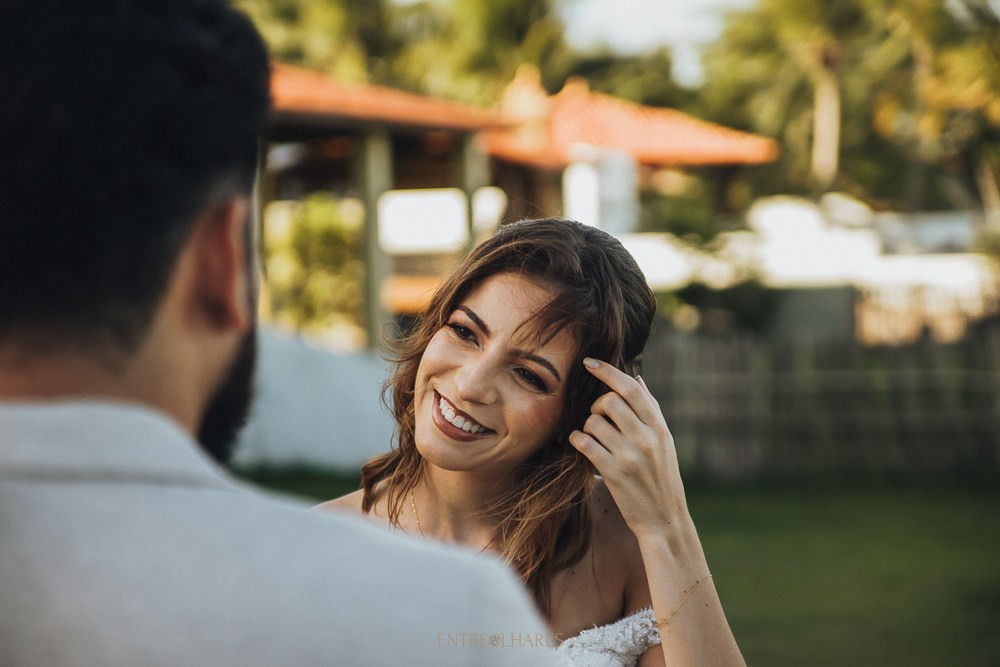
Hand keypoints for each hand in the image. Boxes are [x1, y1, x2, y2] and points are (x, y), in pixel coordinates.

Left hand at [568, 357, 688, 538]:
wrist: (665, 519)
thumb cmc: (661, 477)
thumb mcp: (664, 442)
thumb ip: (650, 409)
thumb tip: (636, 378)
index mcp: (659, 427)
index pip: (631, 388)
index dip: (607, 371)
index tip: (589, 362)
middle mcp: (646, 438)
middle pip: (609, 400)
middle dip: (596, 405)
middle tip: (597, 417)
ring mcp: (629, 455)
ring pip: (593, 422)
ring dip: (587, 426)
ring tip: (594, 437)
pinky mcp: (613, 472)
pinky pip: (583, 443)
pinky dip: (577, 440)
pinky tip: (582, 446)